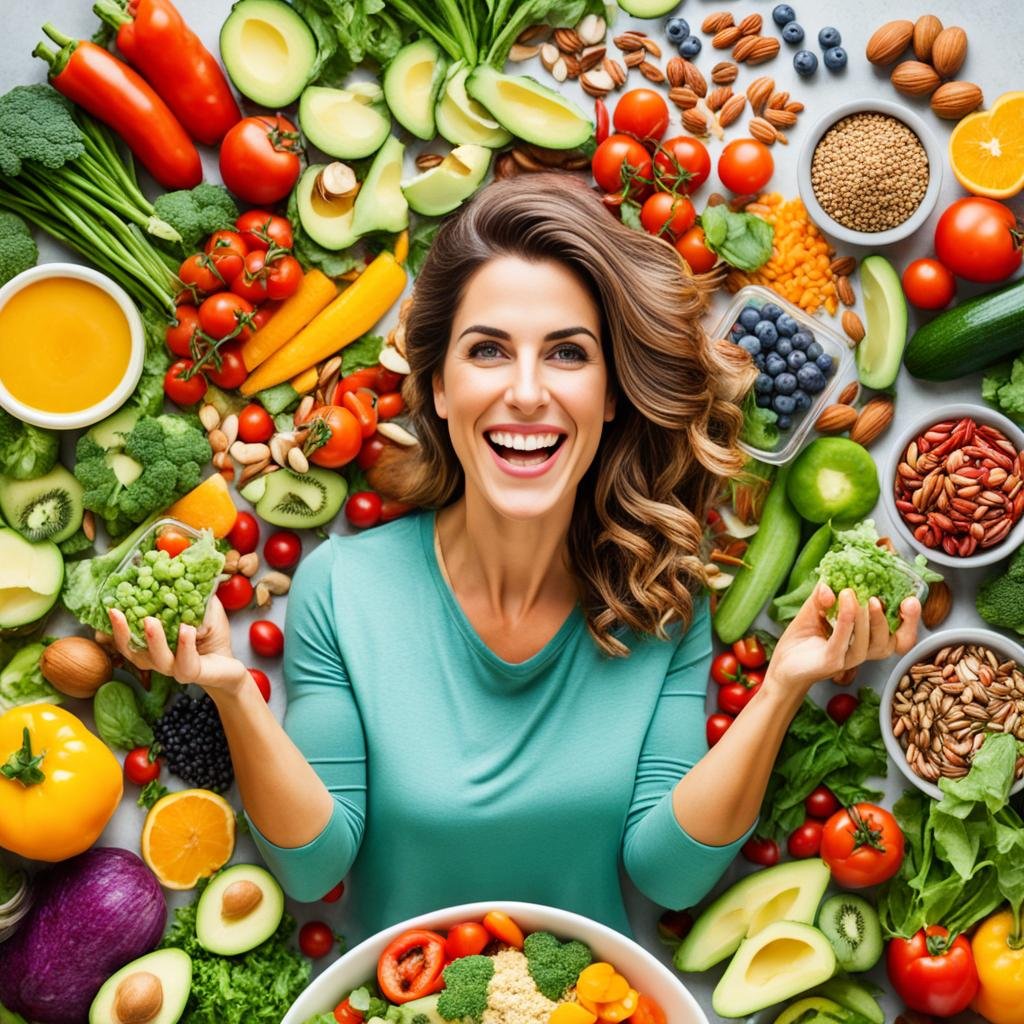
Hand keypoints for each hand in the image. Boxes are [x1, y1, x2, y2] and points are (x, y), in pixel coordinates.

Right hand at [104, 596, 248, 693]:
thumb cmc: (211, 633)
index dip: (115, 625)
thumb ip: (188, 591)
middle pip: (133, 651)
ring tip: (150, 620)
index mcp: (152, 644)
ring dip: (153, 639)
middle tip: (116, 612)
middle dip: (122, 633)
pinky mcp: (193, 673)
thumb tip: (176, 565)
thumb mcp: (201, 606)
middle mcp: (158, 659)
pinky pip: (185, 663)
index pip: (127, 638)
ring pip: (157, 659)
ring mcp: (174, 668)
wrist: (230, 662)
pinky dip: (185, 646)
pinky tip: (186, 629)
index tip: (108, 607)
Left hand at [766, 584, 920, 694]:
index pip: (899, 637)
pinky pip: (842, 641)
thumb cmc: (803, 639)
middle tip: (883, 597)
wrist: (781, 664)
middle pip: (889, 643)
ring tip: (857, 594)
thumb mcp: (814, 610)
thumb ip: (823, 595)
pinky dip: (846, 620)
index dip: (910, 622)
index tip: (911, 600)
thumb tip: (829, 584)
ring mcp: (847, 660)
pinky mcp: (831, 663)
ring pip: (868, 642)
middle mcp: (861, 652)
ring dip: (867, 617)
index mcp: (866, 640)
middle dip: (896, 621)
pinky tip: (844, 601)